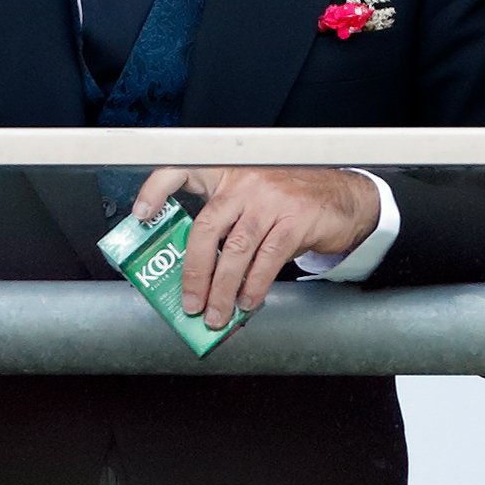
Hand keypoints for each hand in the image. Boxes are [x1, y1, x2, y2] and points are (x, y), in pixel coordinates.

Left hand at [131, 168, 380, 329]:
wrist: (343, 197)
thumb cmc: (291, 203)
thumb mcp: (254, 202)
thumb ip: (226, 226)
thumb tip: (197, 276)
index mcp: (228, 175)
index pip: (184, 169)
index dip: (158, 188)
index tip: (141, 214)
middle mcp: (245, 182)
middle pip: (206, 227)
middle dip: (193, 272)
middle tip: (188, 302)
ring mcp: (270, 199)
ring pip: (235, 250)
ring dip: (222, 290)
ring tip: (216, 314)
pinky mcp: (294, 219)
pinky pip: (266, 259)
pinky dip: (254, 286)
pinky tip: (248, 302)